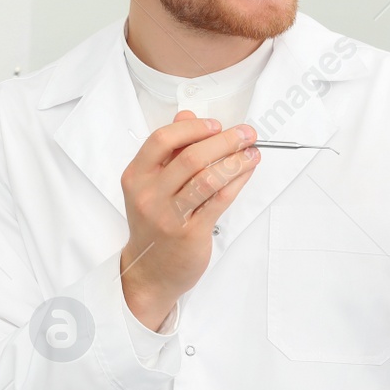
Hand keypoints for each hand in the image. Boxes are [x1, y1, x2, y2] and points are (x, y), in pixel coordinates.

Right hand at [119, 110, 259, 329]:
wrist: (151, 271)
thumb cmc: (154, 225)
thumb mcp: (151, 186)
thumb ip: (168, 151)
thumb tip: (187, 117)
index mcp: (136, 177)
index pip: (161, 140)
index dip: (192, 129)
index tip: (216, 125)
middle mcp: (149, 195)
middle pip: (190, 157)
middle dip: (225, 141)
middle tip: (246, 134)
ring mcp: (168, 216)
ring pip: (208, 178)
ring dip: (236, 161)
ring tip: (252, 153)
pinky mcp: (190, 233)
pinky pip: (219, 201)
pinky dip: (237, 182)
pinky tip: (246, 173)